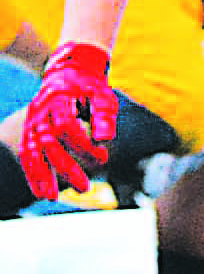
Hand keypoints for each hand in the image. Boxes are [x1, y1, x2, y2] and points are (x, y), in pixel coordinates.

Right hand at [20, 41, 118, 199]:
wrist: (69, 75)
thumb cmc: (91, 89)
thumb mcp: (103, 96)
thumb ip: (104, 116)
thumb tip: (105, 140)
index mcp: (59, 99)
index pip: (67, 126)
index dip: (84, 145)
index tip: (103, 159)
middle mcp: (40, 112)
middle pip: (49, 143)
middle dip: (66, 167)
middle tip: (85, 188)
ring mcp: (32, 123)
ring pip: (32, 151)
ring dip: (41, 176)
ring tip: (51, 198)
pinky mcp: (30, 132)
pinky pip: (27, 155)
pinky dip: (32, 173)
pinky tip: (40, 192)